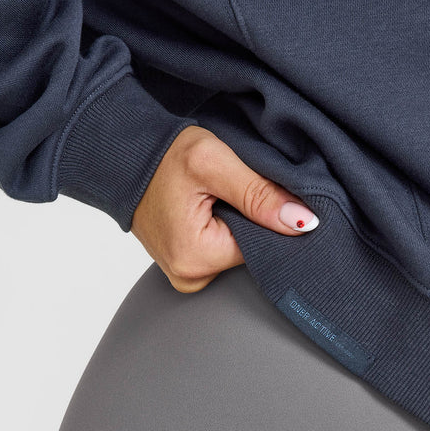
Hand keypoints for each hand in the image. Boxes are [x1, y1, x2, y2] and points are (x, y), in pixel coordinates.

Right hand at [131, 125, 318, 292]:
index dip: (270, 217)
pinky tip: (215, 205)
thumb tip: (303, 222)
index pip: (263, 246)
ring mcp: (185, 273)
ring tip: (221, 195)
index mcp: (197, 260)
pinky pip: (221, 248)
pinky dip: (226, 226)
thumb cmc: (163, 155)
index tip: (260, 192)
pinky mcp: (185, 262)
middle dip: (255, 221)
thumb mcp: (214, 164)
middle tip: (235, 189)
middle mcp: (189, 277)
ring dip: (240, 222)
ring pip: (238, 249)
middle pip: (251, 251)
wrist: (126, 153)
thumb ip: (260, 194)